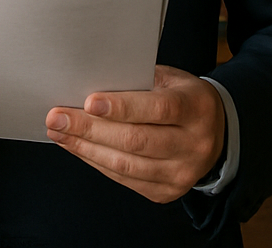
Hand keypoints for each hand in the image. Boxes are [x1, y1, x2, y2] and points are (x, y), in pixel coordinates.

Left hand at [44, 65, 225, 203]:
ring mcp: (182, 173)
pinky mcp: (166, 192)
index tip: (89, 102)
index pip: (159, 109)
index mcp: (197, 108)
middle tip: (57, 117)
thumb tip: (91, 82)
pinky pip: (124, 179)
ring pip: (126, 165)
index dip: (123, 107)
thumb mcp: (170, 80)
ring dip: (85, 148)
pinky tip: (77, 147)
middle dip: (90, 129)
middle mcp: (194, 144)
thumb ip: (138, 81)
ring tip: (59, 132)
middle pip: (136, 141)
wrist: (215, 133)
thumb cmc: (183, 99)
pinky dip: (96, 162)